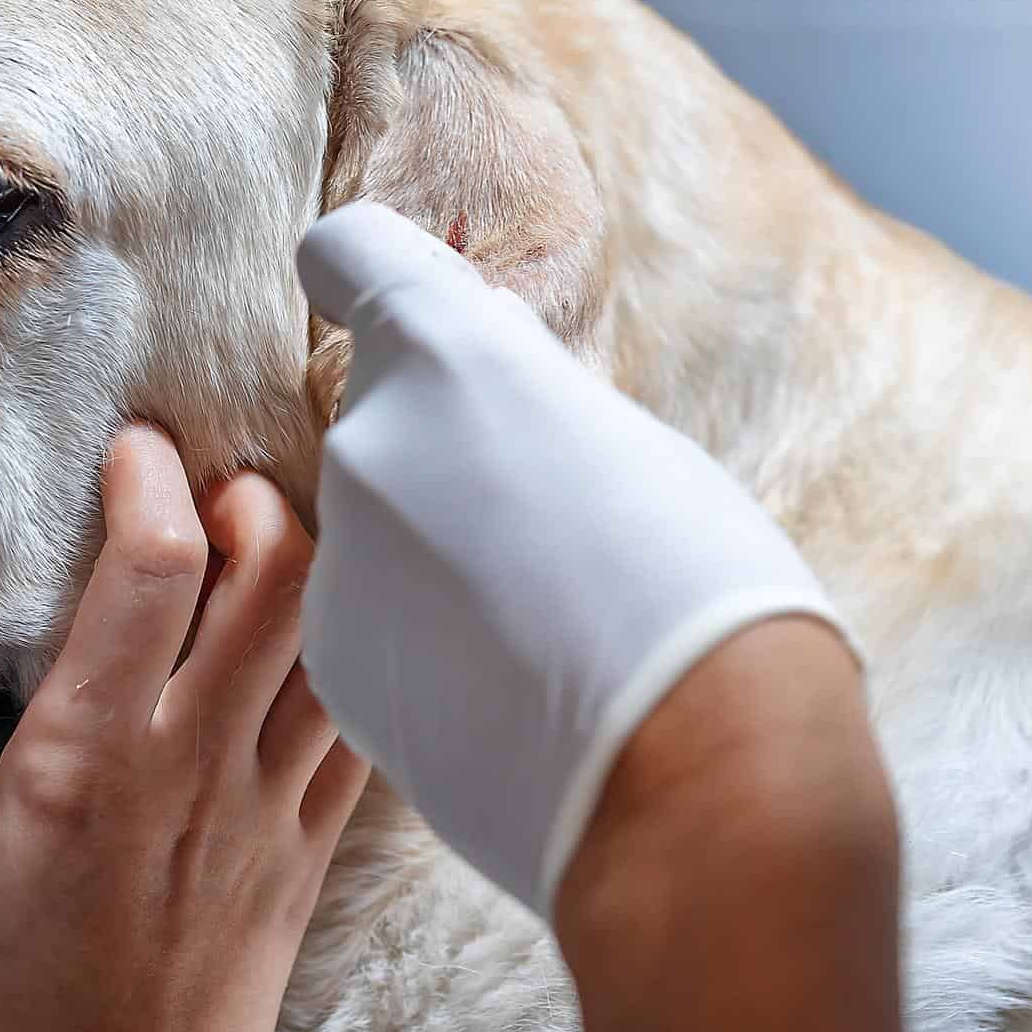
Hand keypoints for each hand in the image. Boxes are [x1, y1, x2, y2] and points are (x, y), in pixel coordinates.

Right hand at [0, 425, 369, 1031]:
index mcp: (86, 759)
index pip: (154, 568)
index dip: (152, 477)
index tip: (131, 447)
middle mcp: (192, 764)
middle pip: (278, 573)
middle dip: (255, 496)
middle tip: (212, 487)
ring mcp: (265, 808)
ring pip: (331, 637)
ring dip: (311, 566)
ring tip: (265, 543)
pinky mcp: (306, 854)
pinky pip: (355, 724)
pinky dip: (344, 658)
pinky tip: (309, 642)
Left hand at [295, 200, 856, 914]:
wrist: (695, 778)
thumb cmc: (701, 597)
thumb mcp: (624, 440)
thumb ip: (521, 394)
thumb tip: (481, 365)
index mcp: (447, 356)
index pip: (346, 253)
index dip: (369, 278)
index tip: (388, 305)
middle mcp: (364, 438)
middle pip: (382, 417)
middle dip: (438, 455)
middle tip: (535, 525)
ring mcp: (337, 555)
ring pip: (374, 530)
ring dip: (428, 557)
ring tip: (532, 625)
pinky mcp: (331, 660)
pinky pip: (369, 622)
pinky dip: (417, 644)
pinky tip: (500, 688)